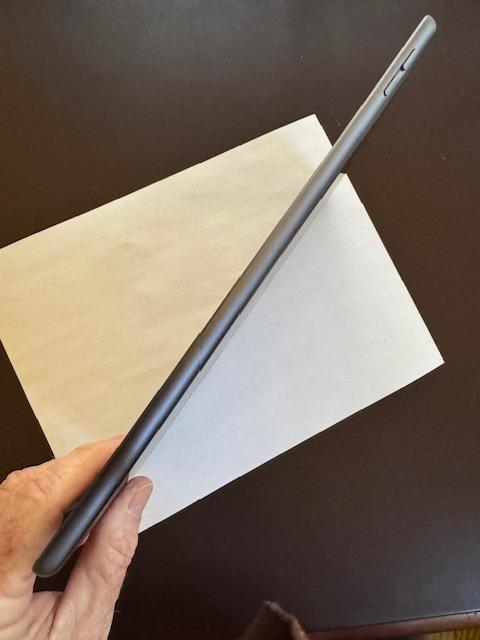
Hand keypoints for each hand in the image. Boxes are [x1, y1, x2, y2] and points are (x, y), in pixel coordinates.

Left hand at [0, 436, 151, 639]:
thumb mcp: (83, 627)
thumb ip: (110, 559)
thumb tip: (134, 498)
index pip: (38, 502)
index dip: (83, 465)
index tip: (120, 449)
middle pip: (27, 488)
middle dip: (80, 468)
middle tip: (123, 465)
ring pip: (17, 489)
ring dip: (64, 480)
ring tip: (104, 486)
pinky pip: (13, 504)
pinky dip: (48, 495)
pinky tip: (72, 504)